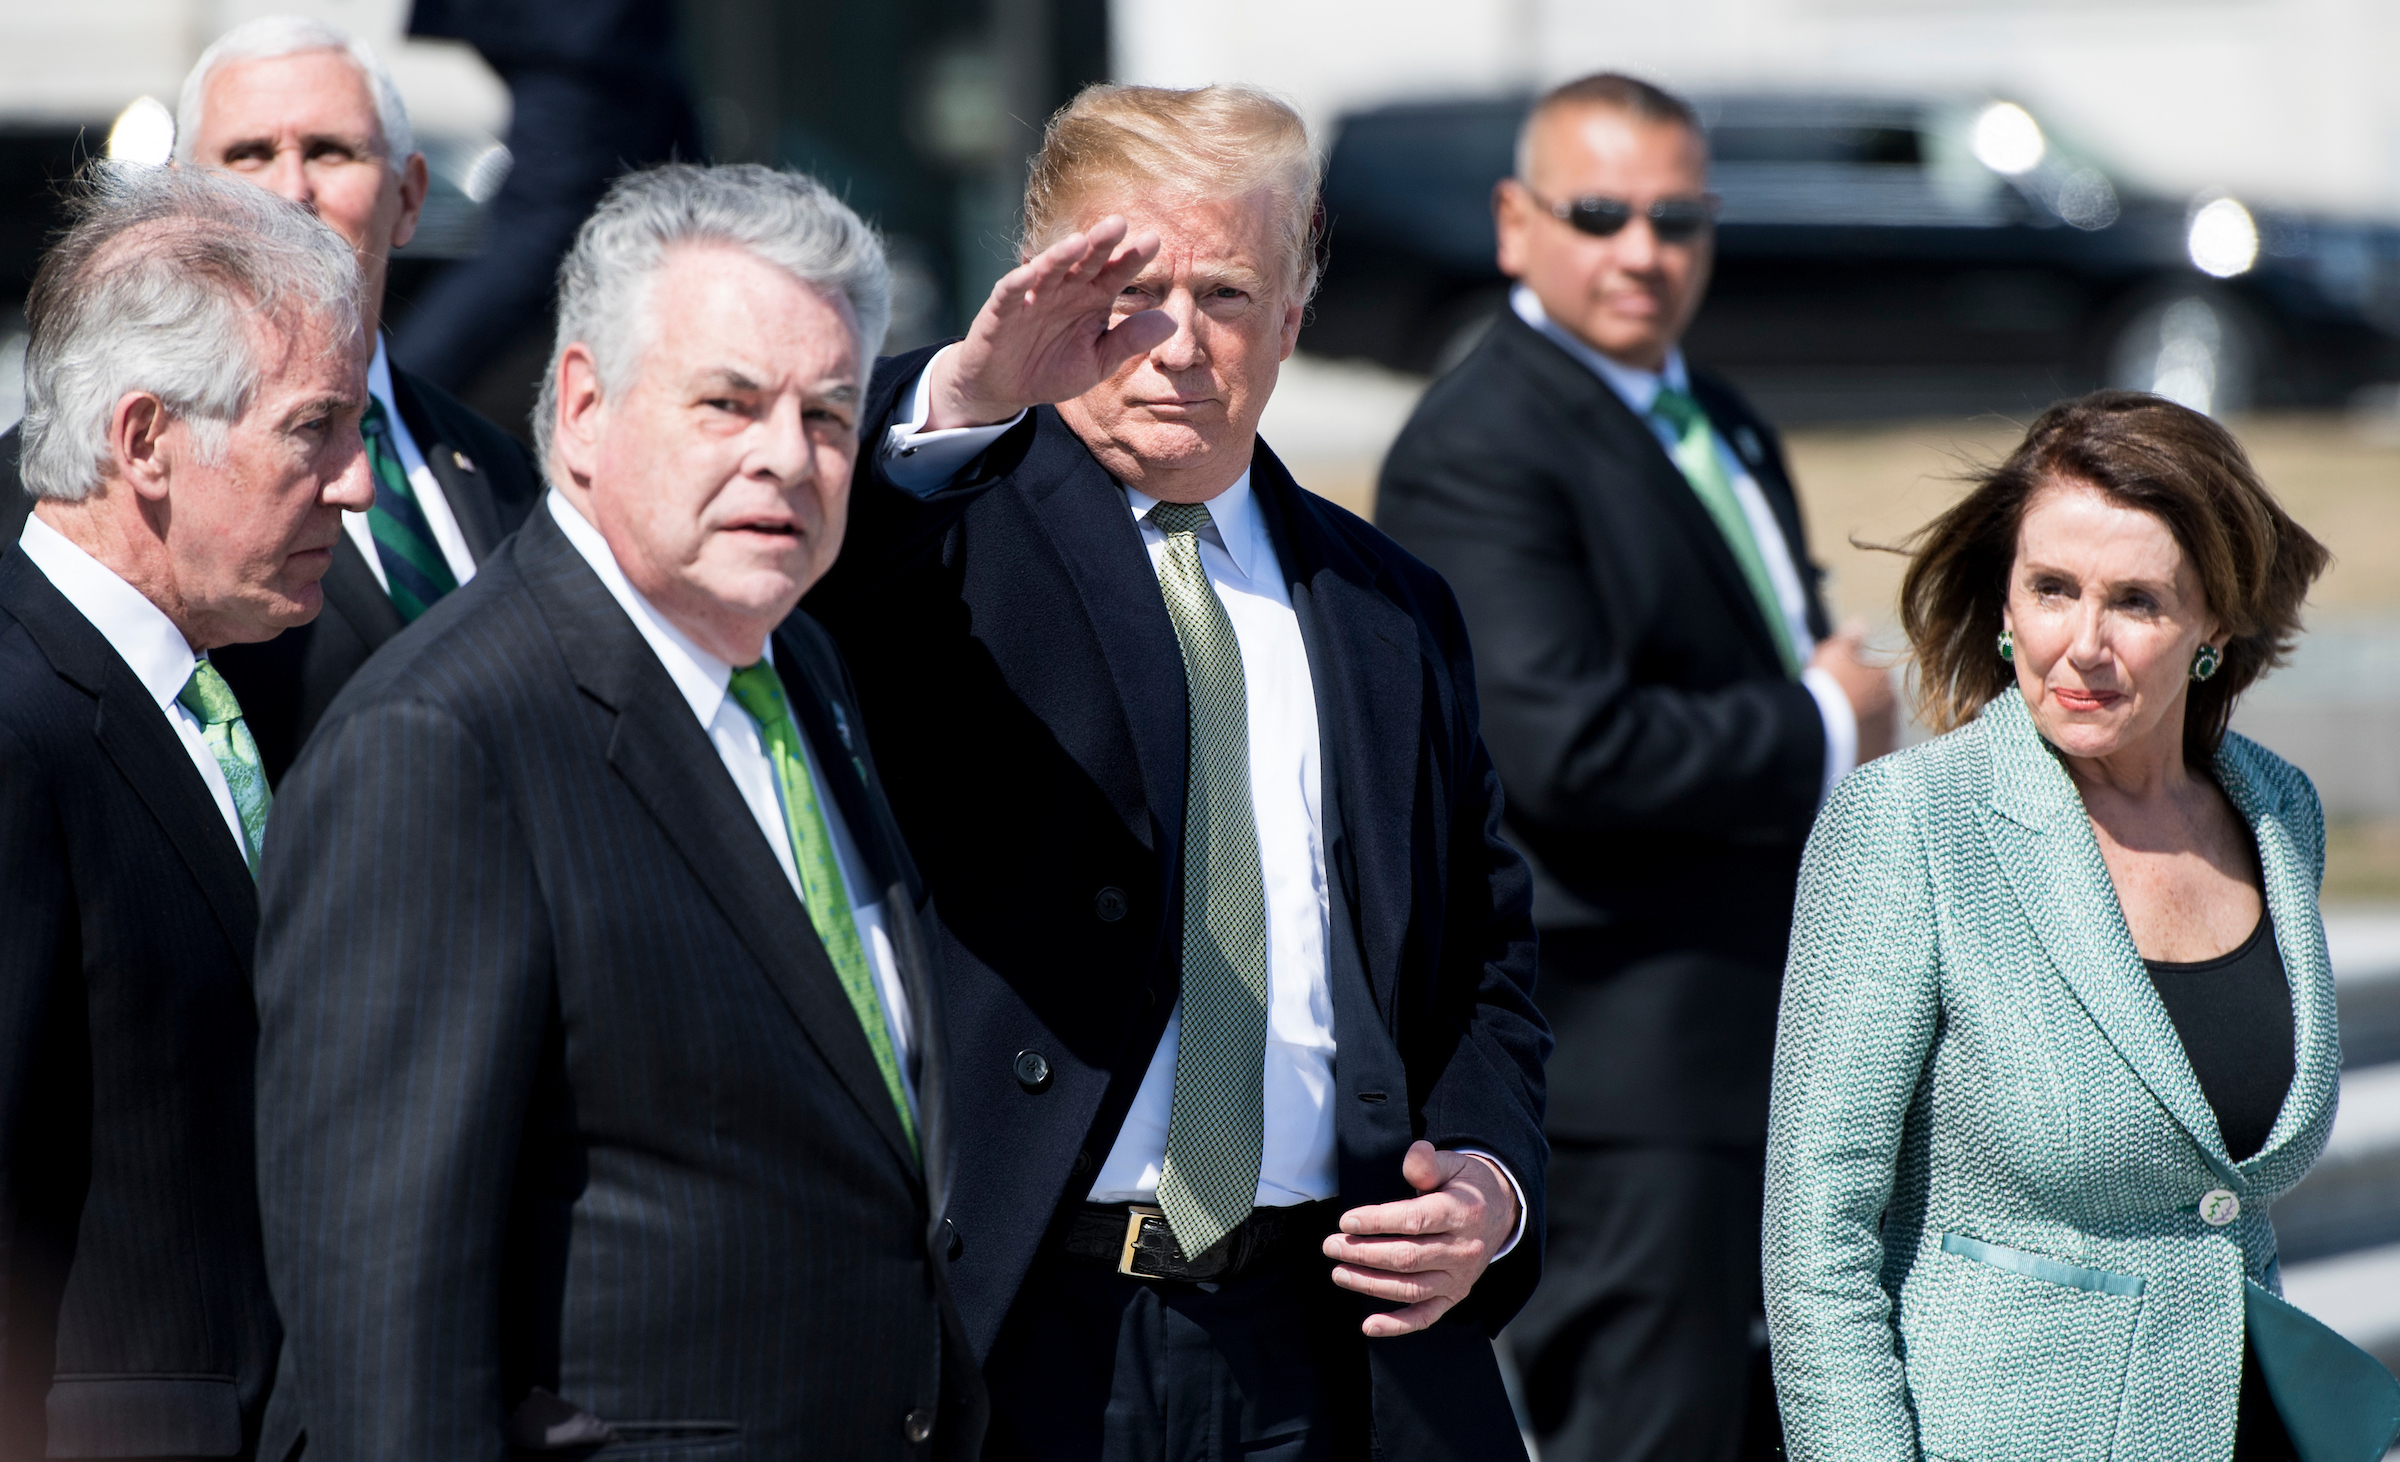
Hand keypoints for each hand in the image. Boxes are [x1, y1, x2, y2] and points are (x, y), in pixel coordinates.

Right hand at [923, 216, 1173, 429]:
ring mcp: (1032, 296)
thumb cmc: (1054, 368)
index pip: (1116, 273)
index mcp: (1092, 298)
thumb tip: (1172, 322)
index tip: (1154, 240)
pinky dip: (1018, 282)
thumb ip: (1129, 341)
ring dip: (1061, 255)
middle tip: (1118, 223)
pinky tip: (1029, 272)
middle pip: (1085, 261)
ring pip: (1048, 269)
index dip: (1132, 258)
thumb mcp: (1098, 362)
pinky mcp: (1000, 310)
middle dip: (1100, 243)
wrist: (1007, 389)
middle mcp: (1064, 289)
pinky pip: (1009, 293)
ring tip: (1079, 242)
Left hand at [1323, 1141, 1516, 1337]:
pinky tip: (1369, 1325)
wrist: (1500, 1212)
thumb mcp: (1453, 1164)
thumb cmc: (1465, 1186)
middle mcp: (1463, 1250)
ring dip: (1370, 1284)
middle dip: (1364, 1254)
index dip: (1378, 1222)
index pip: (1416, 1220)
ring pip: (1411, 1288)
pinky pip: (1425, 1316)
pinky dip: (1397, 1325)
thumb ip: (1429, 1163)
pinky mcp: (1454, 1296)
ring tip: (1339, 1273)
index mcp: (1461, 1213)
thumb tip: (1415, 1155)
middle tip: (1331, 1246)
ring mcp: (1459, 1278)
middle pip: (1408, 1257)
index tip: (1347, 1221)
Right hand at [1810, 621, 1897, 762]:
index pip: (1871, 680)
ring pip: (1872, 730)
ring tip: (1834, 734)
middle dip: (1860, 709)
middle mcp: (1891, 707)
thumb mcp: (1834, 651)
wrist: (1822, 726)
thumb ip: (1850, 637)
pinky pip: (1868, 754)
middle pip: (1874, 706)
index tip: (1834, 690)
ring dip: (1859, 731)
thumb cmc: (1828, 685)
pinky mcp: (1876, 759)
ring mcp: (1885, 735)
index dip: (1851, 684)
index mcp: (1884, 680)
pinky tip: (1841, 751)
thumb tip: (1861, 624)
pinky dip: (1859, 752)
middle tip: (1833, 712)